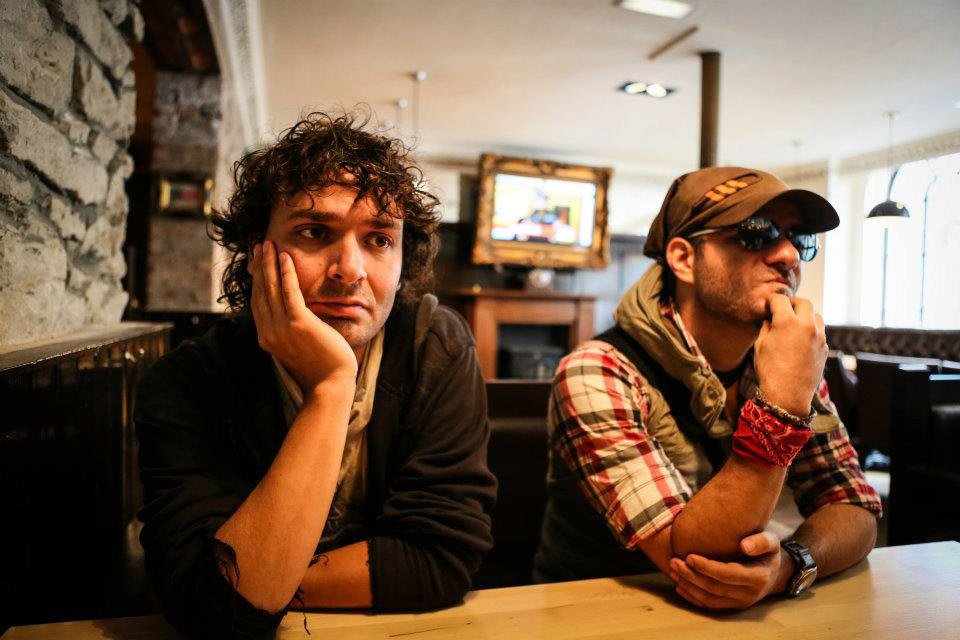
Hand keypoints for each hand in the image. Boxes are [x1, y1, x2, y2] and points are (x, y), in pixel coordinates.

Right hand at [249, 241, 357, 392]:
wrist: (330, 385)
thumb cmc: (320, 367)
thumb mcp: (297, 346)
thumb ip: (290, 330)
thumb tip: (293, 314)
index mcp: (267, 338)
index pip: (258, 302)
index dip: (257, 280)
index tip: (257, 262)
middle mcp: (269, 332)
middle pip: (261, 292)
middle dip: (260, 266)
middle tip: (259, 246)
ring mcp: (281, 328)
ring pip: (271, 288)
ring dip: (269, 263)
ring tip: (269, 245)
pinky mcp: (298, 324)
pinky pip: (289, 292)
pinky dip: (286, 273)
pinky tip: (286, 257)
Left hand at [669, 531, 790, 609]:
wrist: (775, 575)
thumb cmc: (768, 553)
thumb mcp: (772, 542)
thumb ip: (762, 542)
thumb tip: (744, 545)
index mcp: (758, 577)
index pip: (727, 574)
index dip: (707, 567)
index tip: (689, 556)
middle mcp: (749, 594)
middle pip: (714, 588)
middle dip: (691, 576)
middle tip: (674, 561)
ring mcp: (740, 603)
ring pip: (709, 599)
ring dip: (688, 587)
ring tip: (673, 571)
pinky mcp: (732, 607)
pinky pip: (710, 606)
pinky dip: (693, 598)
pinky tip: (679, 587)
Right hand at [753, 295, 826, 415]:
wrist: (788, 396)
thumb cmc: (770, 371)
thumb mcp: (760, 346)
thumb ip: (766, 327)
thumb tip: (770, 319)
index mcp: (788, 323)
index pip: (780, 300)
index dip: (771, 300)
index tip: (767, 304)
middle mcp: (807, 326)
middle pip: (803, 303)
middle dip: (792, 303)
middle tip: (783, 309)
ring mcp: (819, 337)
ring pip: (816, 316)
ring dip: (805, 315)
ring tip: (795, 323)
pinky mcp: (825, 348)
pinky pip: (820, 332)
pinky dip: (811, 330)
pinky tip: (800, 339)